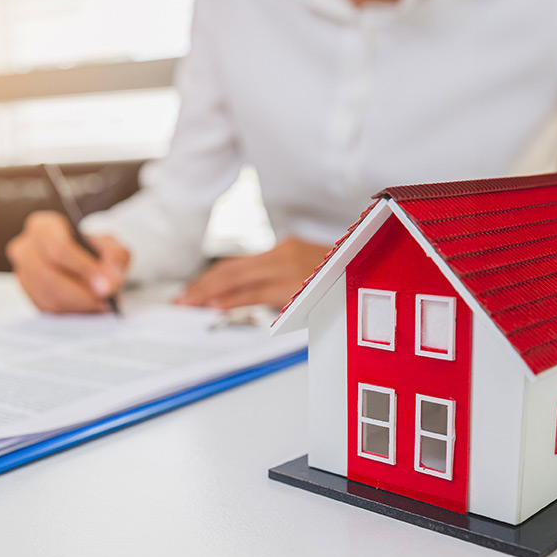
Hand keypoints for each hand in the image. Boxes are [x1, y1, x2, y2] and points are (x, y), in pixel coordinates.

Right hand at [6, 211, 128, 313]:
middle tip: (106, 300)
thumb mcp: (110, 244)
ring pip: (46, 297)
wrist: (80, 258)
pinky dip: (72, 313)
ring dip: (78, 306)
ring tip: (103, 306)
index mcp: (43, 227)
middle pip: (47, 276)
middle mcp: (25, 249)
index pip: (57, 248)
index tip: (106, 283)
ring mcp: (22, 274)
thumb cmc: (91, 248)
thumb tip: (110, 281)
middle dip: (81, 293)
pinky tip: (90, 310)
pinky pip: (47, 310)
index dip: (82, 268)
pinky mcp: (28, 296)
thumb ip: (114, 257)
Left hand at [175, 236, 330, 309]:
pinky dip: (236, 299)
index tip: (189, 293)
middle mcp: (283, 255)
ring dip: (210, 293)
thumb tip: (248, 298)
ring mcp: (290, 268)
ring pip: (239, 279)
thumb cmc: (343, 274)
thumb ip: (280, 279)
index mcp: (283, 250)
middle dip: (202, 287)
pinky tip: (218, 306)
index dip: (208, 279)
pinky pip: (259, 292)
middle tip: (180, 302)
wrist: (375, 264)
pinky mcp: (299, 284)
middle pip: (230, 270)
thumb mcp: (308, 270)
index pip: (235, 265)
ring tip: (190, 305)